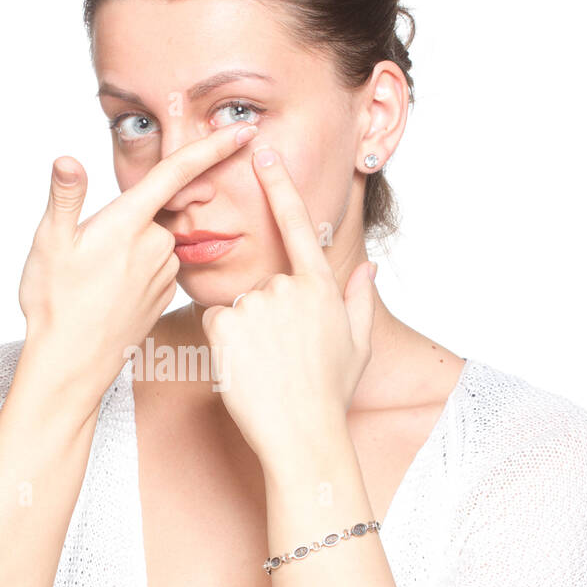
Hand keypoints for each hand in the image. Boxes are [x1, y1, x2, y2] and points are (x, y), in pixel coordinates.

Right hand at [18, 121, 258, 418]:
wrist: (71, 366)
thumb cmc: (55, 304)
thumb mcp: (48, 244)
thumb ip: (64, 197)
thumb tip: (67, 160)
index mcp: (130, 222)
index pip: (179, 172)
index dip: (214, 146)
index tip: (246, 129)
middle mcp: (156, 244)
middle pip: (158, 207)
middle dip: (135, 212)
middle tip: (94, 247)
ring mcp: (164, 272)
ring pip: (155, 238)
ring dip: (133, 243)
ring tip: (95, 274)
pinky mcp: (165, 295)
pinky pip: (156, 265)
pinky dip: (138, 266)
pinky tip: (110, 289)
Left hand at [200, 147, 376, 467]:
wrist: (302, 434)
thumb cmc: (330, 395)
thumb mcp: (356, 345)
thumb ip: (360, 301)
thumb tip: (371, 269)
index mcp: (320, 287)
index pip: (299, 224)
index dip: (279, 186)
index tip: (263, 152)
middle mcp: (288, 288)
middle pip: (262, 287)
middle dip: (264, 318)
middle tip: (281, 358)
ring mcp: (256, 304)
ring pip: (237, 307)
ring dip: (245, 334)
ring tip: (265, 368)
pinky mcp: (225, 325)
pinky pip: (216, 323)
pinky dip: (224, 345)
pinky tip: (243, 368)